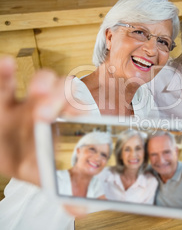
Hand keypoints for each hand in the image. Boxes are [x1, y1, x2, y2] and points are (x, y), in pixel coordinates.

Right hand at [0, 57, 78, 184]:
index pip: (79, 107)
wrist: (9, 155)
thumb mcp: (46, 178)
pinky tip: (5, 64)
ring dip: (41, 83)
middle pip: (64, 91)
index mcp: (65, 123)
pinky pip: (4, 85)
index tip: (76, 112)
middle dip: (61, 96)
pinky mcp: (2, 103)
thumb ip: (66, 194)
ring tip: (36, 93)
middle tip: (50, 112)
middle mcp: (53, 107)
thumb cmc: (32, 162)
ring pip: (40, 81)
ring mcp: (27, 102)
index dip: (80, 106)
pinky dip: (4, 74)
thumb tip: (81, 209)